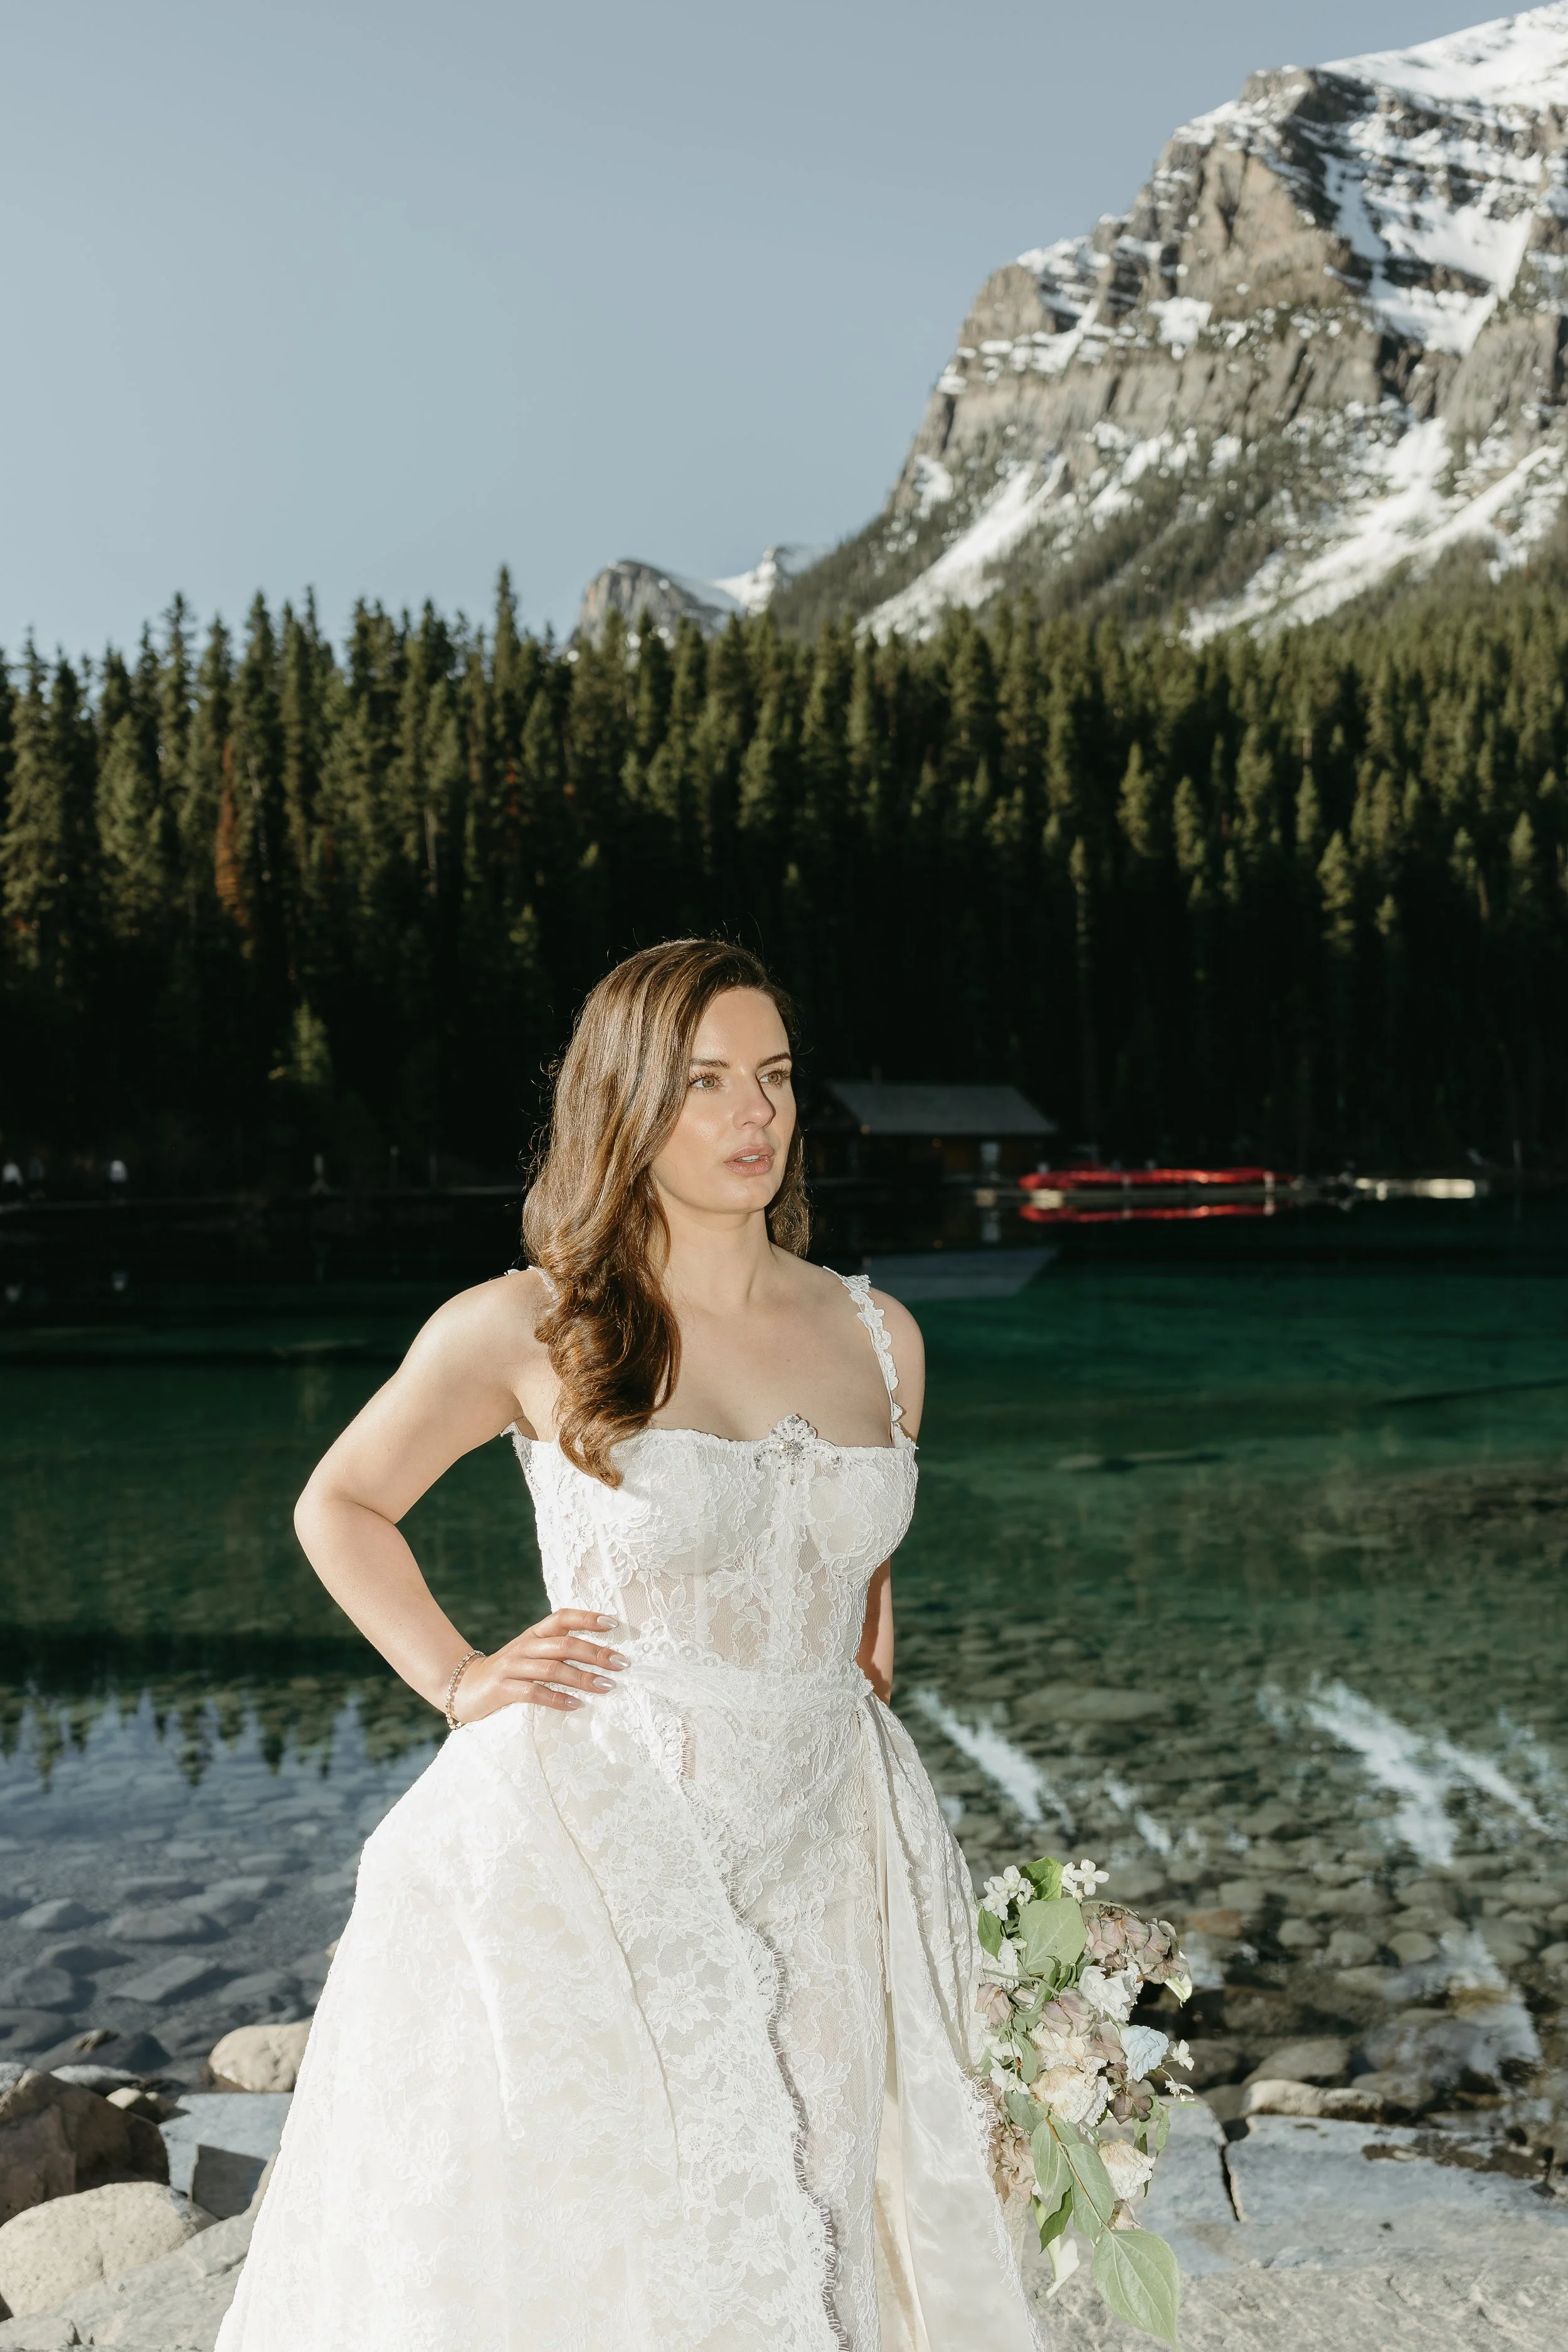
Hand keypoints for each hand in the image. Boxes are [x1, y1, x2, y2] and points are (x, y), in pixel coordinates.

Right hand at [452, 1610, 624, 1721]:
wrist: (464, 1687)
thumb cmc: (509, 1672)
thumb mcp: (532, 1654)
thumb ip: (558, 1649)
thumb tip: (601, 1653)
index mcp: (534, 1634)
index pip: (562, 1617)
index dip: (588, 1618)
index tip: (614, 1623)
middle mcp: (525, 1646)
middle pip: (564, 1644)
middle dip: (595, 1653)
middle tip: (621, 1664)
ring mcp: (512, 1667)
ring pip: (552, 1668)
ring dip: (583, 1678)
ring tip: (607, 1686)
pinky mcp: (502, 1689)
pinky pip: (534, 1693)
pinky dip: (557, 1699)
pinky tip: (577, 1705)